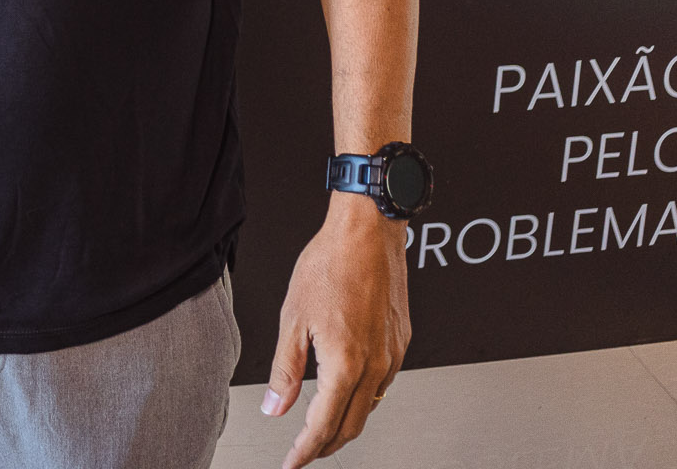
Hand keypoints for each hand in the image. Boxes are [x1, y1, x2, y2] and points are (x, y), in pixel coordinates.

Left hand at [262, 193, 410, 466]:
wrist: (368, 231)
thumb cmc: (330, 263)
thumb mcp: (292, 317)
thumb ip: (285, 369)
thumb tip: (275, 407)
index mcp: (345, 363)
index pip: (323, 426)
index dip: (304, 451)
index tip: (291, 463)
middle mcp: (375, 365)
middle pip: (351, 425)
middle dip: (326, 446)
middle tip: (304, 453)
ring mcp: (392, 355)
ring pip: (369, 407)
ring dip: (345, 423)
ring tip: (322, 427)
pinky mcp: (401, 342)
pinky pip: (382, 384)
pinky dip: (362, 398)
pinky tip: (347, 391)